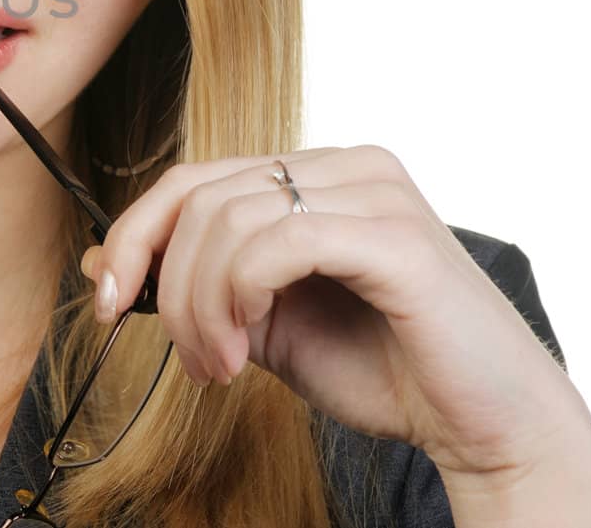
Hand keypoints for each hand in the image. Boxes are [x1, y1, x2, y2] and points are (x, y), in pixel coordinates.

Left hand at [77, 145, 590, 479]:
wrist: (485, 424)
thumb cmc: (384, 368)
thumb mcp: (266, 320)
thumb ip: (201, 282)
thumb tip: (105, 263)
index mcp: (316, 174)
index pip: (193, 178)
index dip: (134, 236)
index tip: (104, 299)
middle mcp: (347, 165)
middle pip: (200, 196)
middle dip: (167, 285)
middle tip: (191, 359)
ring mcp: (375, 192)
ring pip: (229, 221)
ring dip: (202, 306)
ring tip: (223, 366)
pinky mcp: (394, 236)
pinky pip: (279, 242)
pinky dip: (242, 295)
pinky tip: (251, 344)